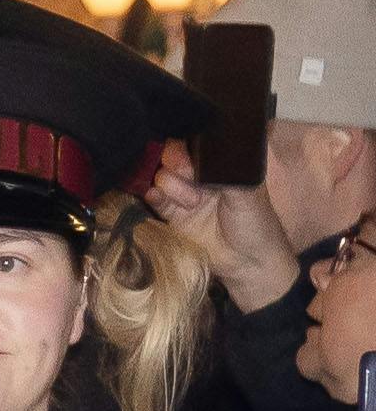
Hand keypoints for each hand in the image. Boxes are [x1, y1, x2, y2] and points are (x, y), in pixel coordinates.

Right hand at [142, 154, 306, 304]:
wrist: (247, 264)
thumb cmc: (256, 226)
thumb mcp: (248, 193)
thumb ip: (227, 172)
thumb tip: (207, 154)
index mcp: (224, 167)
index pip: (199, 147)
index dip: (188, 148)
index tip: (189, 157)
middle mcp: (202, 178)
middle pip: (175, 159)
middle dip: (176, 165)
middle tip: (188, 177)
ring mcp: (185, 196)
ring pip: (163, 178)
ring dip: (171, 186)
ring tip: (190, 203)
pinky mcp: (172, 216)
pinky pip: (156, 200)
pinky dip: (153, 196)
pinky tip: (156, 197)